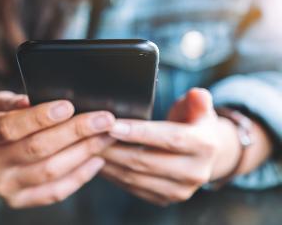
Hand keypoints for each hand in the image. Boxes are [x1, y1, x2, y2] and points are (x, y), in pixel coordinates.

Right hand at [0, 91, 115, 207]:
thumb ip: (9, 101)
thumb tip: (30, 100)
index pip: (10, 126)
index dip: (39, 117)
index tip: (68, 105)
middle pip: (38, 148)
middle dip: (76, 132)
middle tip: (104, 119)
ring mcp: (5, 186)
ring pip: (51, 171)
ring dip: (83, 153)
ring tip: (106, 136)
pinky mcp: (19, 200)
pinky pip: (54, 192)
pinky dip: (79, 177)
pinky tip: (97, 160)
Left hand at [101, 88, 241, 205]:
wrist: (203, 155)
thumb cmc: (193, 124)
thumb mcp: (198, 108)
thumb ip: (197, 100)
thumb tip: (197, 95)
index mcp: (205, 146)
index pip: (169, 139)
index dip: (139, 132)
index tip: (112, 125)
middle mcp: (195, 172)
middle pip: (146, 161)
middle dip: (114, 147)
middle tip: (90, 135)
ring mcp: (179, 190)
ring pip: (134, 177)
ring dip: (108, 162)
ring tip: (88, 147)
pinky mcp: (164, 199)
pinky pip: (132, 187)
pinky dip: (112, 174)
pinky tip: (98, 161)